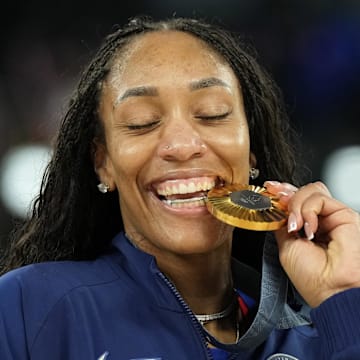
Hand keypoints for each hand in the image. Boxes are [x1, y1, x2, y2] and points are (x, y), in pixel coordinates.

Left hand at [264, 180, 359, 307]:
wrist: (330, 290)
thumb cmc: (313, 278)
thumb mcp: (286, 246)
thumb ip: (282, 224)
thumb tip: (275, 208)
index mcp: (306, 228)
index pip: (295, 200)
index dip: (281, 192)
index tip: (269, 189)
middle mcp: (320, 220)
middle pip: (303, 191)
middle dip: (285, 192)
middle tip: (277, 199)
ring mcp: (332, 216)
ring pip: (310, 191)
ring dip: (295, 204)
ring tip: (294, 225)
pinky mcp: (345, 215)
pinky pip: (320, 198)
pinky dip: (307, 210)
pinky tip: (307, 228)